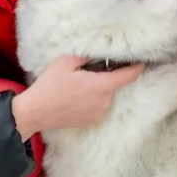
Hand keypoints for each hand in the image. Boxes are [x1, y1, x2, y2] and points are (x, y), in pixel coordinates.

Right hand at [11, 55, 144, 139]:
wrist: (36, 111)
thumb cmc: (50, 85)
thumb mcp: (67, 62)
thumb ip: (87, 56)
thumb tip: (99, 54)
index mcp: (102, 86)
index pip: (129, 76)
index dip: (137, 67)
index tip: (141, 61)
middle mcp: (105, 102)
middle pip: (114, 85)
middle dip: (106, 76)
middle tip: (88, 71)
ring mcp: (99, 113)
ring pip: (105, 96)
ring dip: (98, 89)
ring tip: (78, 85)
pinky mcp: (91, 121)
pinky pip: (98, 106)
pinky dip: (92, 100)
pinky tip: (75, 97)